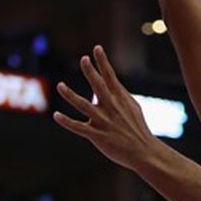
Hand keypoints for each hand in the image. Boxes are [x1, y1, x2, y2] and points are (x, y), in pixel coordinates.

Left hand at [54, 45, 158, 169]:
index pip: (110, 76)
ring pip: (83, 106)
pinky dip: (67, 122)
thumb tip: (112, 83)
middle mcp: (111, 107)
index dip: (103, 62)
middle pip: (98, 86)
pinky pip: (79, 127)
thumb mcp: (132, 107)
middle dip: (91, 71)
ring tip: (60, 85)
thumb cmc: (137, 128)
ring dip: (70, 95)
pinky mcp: (97, 135)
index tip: (97, 48)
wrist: (143, 151)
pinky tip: (57, 115)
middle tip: (84, 59)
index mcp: (120, 99)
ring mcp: (103, 121)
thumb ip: (120, 94)